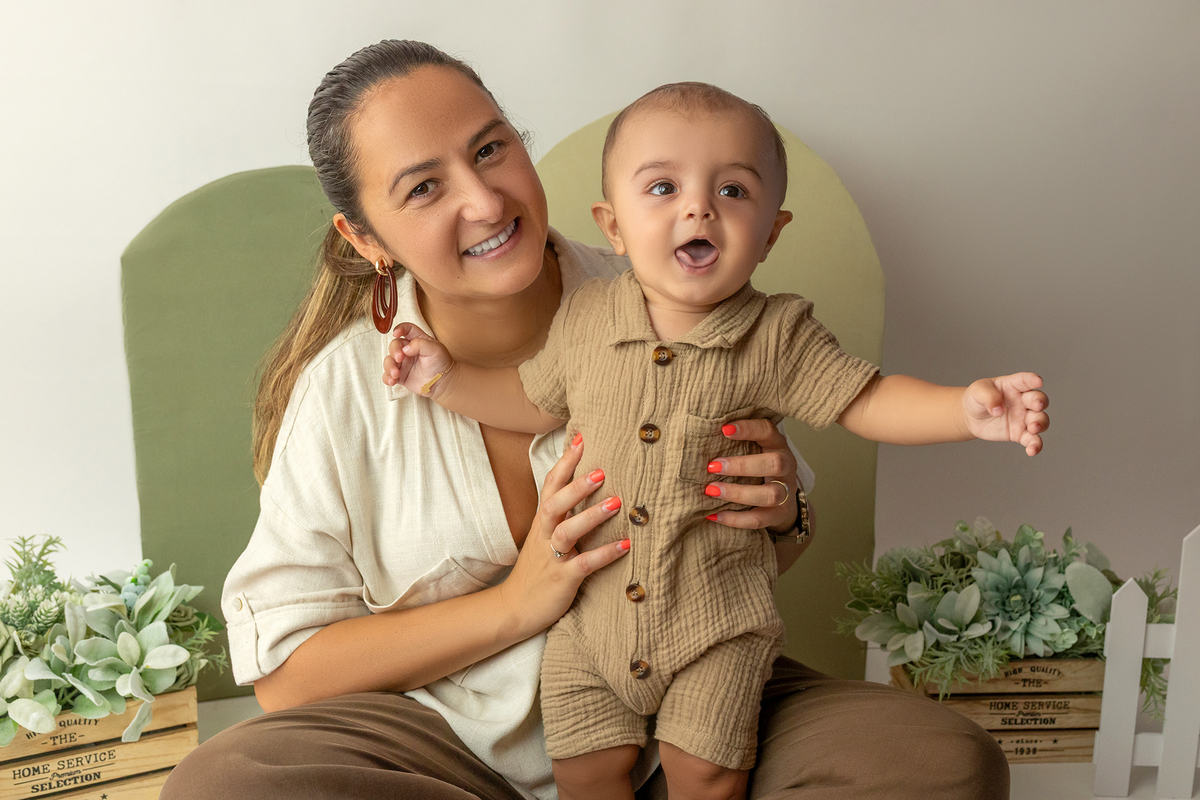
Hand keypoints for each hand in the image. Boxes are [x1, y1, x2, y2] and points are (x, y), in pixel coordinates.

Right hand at [383, 322, 453, 395]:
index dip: (400, 329)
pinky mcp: (400, 375)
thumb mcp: (435, 349)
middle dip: (394, 351)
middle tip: (399, 358)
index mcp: (417, 340)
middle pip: (394, 345)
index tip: (396, 333)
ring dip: (389, 366)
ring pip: (389, 360)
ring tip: (396, 374)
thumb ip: (420, 344)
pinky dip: (387, 377)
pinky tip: (392, 381)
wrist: (443, 383)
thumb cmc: (441, 363)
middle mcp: (408, 350)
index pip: (407, 330)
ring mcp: (403, 363)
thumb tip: (405, 348)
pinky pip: (388, 375)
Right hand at [497, 434, 629, 636]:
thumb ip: (562, 515)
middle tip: (602, 470)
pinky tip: (625, 545)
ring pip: (566, 531)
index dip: (565, 462)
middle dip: (577, 486)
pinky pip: (583, 564)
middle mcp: (544, 535)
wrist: (514, 608)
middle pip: (555, 503)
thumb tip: (588, 489)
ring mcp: (552, 557)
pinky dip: (604, 554)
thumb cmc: (537, 569)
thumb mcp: (545, 537)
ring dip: (591, 515)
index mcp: (542, 522)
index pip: (550, 485)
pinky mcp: (562, 579)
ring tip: (617, 502)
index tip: (581, 438)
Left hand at [702, 418, 799, 531]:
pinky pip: (757, 520)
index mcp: (778, 445)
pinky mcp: (777, 515)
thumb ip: (736, 442)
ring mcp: (785, 493)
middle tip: (712, 467)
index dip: (748, 429)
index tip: (724, 429)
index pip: (768, 431)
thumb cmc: (758, 467)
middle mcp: (786, 467)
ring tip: (711, 490)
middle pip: (774, 464)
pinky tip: (712, 515)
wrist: (783, 501)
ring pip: (769, 494)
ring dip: (738, 493)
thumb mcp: (755, 449)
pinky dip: (734, 519)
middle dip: (742, 465)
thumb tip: (698, 434)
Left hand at [962, 372, 1049, 455]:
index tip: (1038, 381)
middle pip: (1038, 400)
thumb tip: (998, 411)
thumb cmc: (977, 398)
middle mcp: (1023, 401)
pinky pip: (1032, 439)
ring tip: (1033, 428)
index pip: (1025, 380)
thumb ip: (989, 397)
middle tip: (1036, 406)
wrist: (970, 417)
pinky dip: (1035, 445)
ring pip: (1040, 420)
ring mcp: (1024, 417)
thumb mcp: (978, 392)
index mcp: (1014, 386)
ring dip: (1041, 424)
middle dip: (1040, 402)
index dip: (1033, 380)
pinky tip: (1032, 451)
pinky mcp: (1020, 433)